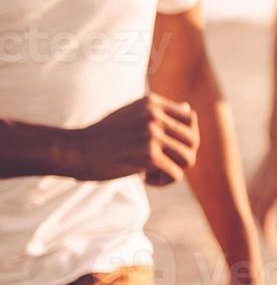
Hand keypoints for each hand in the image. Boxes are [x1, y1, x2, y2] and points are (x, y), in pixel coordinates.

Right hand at [68, 94, 198, 184]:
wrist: (76, 150)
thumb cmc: (104, 135)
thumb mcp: (131, 113)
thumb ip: (158, 112)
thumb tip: (188, 108)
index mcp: (152, 103)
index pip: (190, 118)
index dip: (186, 136)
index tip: (168, 147)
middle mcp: (154, 115)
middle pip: (193, 140)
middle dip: (181, 156)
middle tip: (162, 163)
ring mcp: (152, 134)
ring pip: (188, 159)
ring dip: (174, 170)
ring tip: (155, 172)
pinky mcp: (148, 155)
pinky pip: (175, 174)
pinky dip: (163, 181)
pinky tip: (145, 178)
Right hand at [248, 144, 276, 246]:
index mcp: (267, 197)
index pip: (265, 223)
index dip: (269, 236)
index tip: (274, 245)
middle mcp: (256, 195)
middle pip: (256, 220)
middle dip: (263, 232)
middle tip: (273, 243)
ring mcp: (251, 190)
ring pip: (251, 212)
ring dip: (257, 223)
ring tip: (267, 232)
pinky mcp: (251, 185)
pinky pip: (250, 204)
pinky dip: (254, 212)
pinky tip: (259, 217)